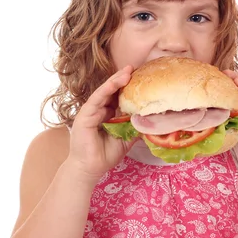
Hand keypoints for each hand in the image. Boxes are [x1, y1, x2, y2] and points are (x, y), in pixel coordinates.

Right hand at [67, 65, 139, 182]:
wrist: (90, 169)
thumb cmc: (105, 155)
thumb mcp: (126, 139)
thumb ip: (136, 129)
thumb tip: (153, 122)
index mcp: (107, 114)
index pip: (118, 96)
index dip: (128, 87)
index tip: (140, 76)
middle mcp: (98, 110)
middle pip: (111, 91)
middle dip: (122, 79)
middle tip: (134, 67)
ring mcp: (90, 112)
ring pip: (104, 92)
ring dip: (115, 81)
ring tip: (127, 71)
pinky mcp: (84, 115)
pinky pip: (96, 99)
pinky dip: (106, 90)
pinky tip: (115, 82)